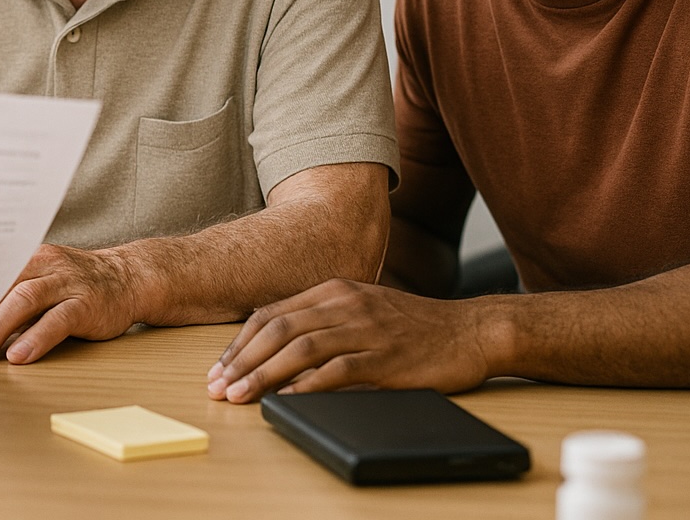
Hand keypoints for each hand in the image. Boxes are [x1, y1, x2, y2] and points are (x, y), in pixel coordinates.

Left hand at [0, 244, 139, 364]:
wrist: (130, 277)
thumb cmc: (76, 286)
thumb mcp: (41, 285)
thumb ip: (10, 302)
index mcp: (25, 259)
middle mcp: (43, 265)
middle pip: (0, 290)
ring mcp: (66, 282)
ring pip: (24, 301)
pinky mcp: (86, 303)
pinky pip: (58, 320)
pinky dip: (36, 339)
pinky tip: (19, 357)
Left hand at [204, 279, 499, 402]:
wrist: (472, 330)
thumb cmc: (414, 327)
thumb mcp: (362, 310)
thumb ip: (322, 322)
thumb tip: (275, 353)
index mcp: (334, 290)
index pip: (272, 314)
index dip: (240, 343)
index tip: (219, 368)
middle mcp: (345, 303)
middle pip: (278, 330)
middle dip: (242, 360)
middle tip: (218, 386)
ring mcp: (366, 328)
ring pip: (301, 348)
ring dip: (264, 375)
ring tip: (240, 396)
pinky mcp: (387, 357)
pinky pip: (339, 370)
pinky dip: (309, 385)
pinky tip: (288, 398)